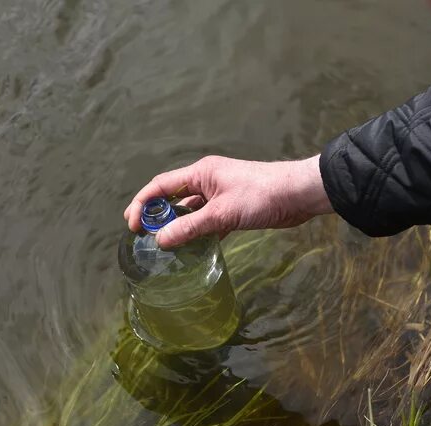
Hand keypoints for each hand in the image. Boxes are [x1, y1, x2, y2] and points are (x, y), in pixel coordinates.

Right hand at [123, 155, 332, 247]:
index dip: (142, 203)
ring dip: (177, 225)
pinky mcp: (232, 207)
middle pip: (172, 197)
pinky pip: (206, 220)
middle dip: (155, 215)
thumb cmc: (262, 195)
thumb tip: (161, 240)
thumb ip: (191, 227)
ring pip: (190, 210)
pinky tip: (191, 247)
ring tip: (163, 244)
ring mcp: (220, 194)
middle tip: (141, 235)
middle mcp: (207, 180)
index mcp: (200, 173)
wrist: (299, 194)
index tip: (132, 224)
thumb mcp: (222, 214)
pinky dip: (197, 232)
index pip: (161, 185)